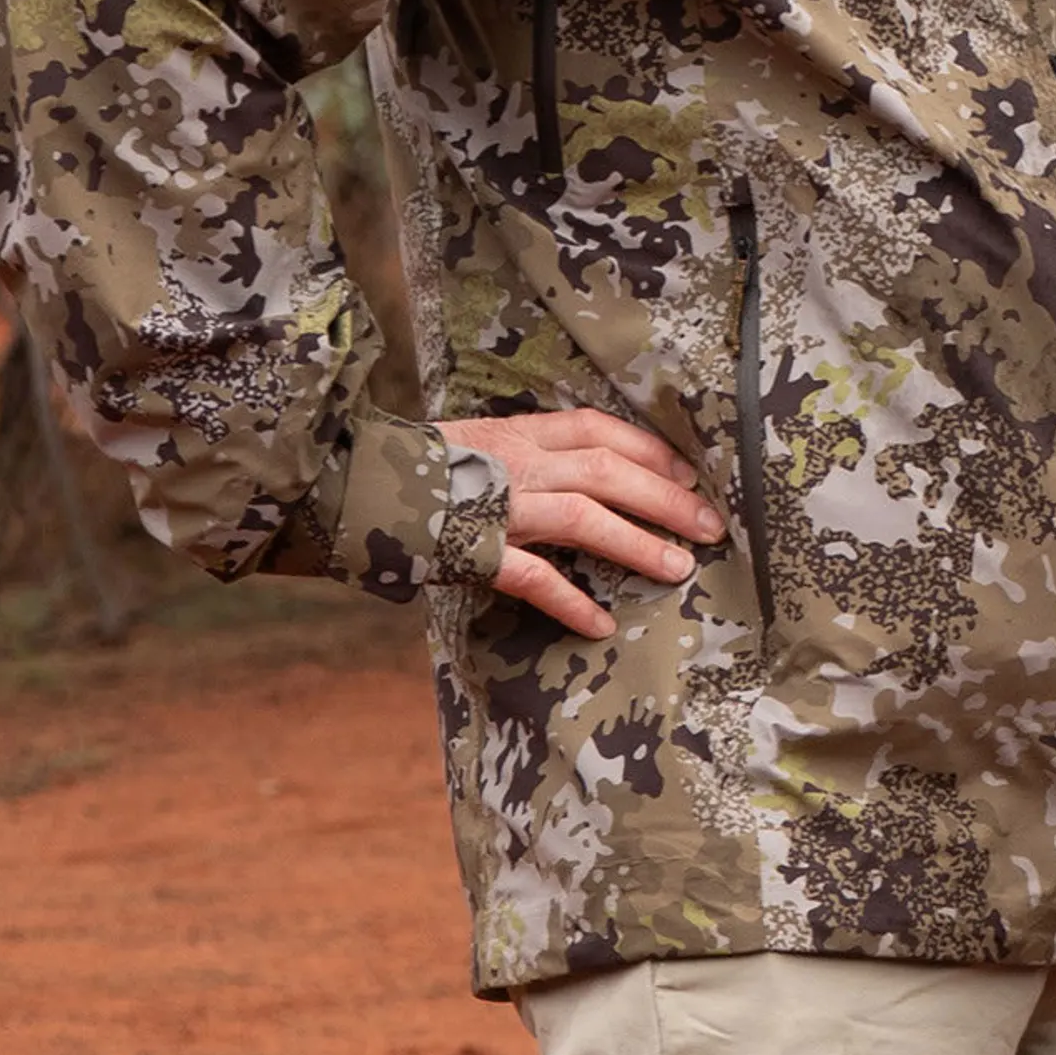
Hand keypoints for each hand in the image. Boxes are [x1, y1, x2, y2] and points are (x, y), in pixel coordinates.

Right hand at [442, 404, 724, 639]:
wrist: (345, 490)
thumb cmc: (416, 474)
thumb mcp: (476, 446)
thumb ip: (526, 455)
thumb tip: (584, 471)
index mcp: (515, 433)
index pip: (597, 429)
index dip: (649, 450)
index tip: (690, 473)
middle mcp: (514, 464)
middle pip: (606, 471)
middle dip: (665, 497)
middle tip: (711, 526)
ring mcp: (495, 507)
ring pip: (583, 517)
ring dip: (636, 543)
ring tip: (678, 568)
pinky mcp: (472, 550)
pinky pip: (531, 577)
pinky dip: (569, 601)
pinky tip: (600, 624)